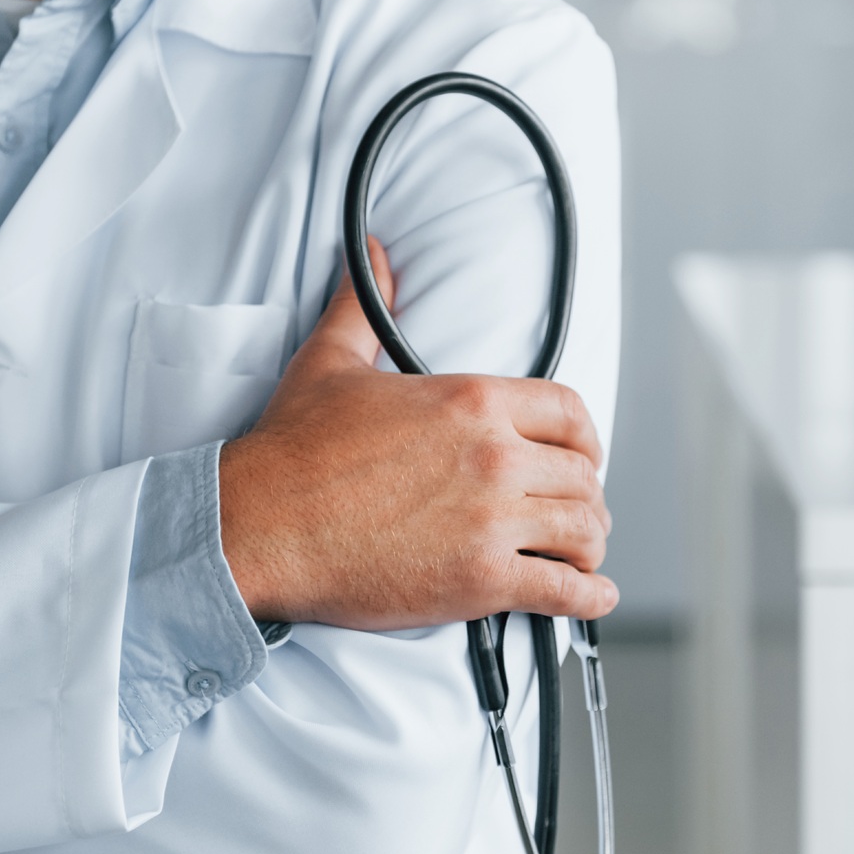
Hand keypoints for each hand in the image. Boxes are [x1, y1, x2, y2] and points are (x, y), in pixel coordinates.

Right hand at [219, 239, 616, 630]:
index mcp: (471, 401)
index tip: (581, 453)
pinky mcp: (480, 580)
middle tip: (575, 509)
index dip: (584, 437)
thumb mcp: (332, 361)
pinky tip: (593, 597)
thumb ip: (365, 307)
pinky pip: (562, 590)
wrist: (261, 524)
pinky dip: (588, 597)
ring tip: (583, 554)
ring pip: (582, 529)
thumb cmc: (292, 451)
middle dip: (585, 494)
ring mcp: (492, 520)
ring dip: (589, 543)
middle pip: (581, 474)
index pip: (567, 411)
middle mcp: (494, 457)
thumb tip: (375, 256)